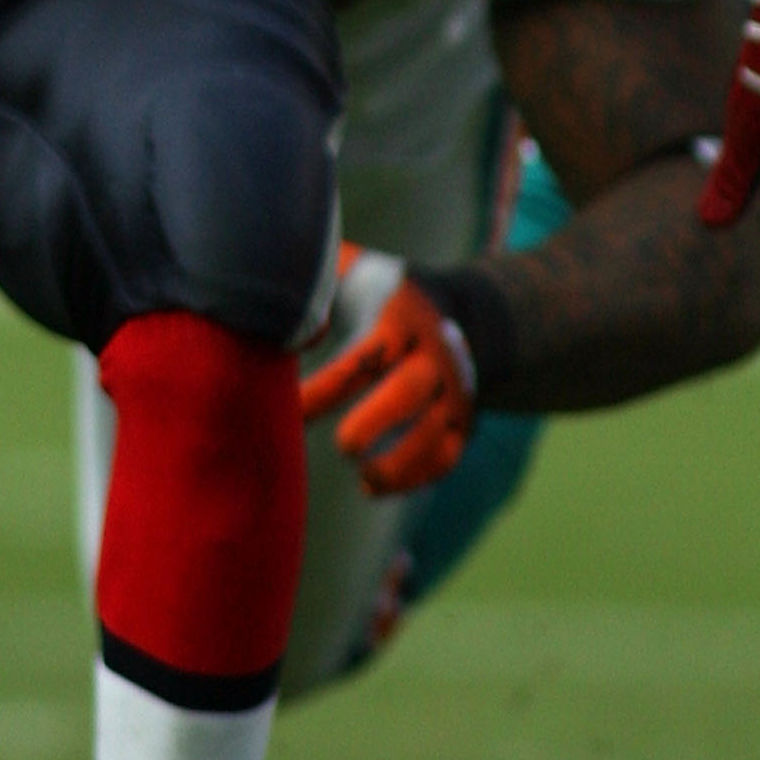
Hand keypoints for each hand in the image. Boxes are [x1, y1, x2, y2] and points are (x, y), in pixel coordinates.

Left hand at [299, 265, 475, 496]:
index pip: (367, 354)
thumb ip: (317, 287)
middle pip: (410, 391)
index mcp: (401, 318)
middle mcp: (433, 355)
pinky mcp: (462, 422)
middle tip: (345, 446)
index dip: (331, 385)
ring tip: (364, 479)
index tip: (292, 407)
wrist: (466, 312)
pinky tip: (372, 488)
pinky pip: (447, 456)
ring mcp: (453, 392)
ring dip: (401, 462)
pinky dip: (415, 478)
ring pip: (435, 432)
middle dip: (378, 420)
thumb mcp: (354, 271)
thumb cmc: (384, 294)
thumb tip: (295, 332)